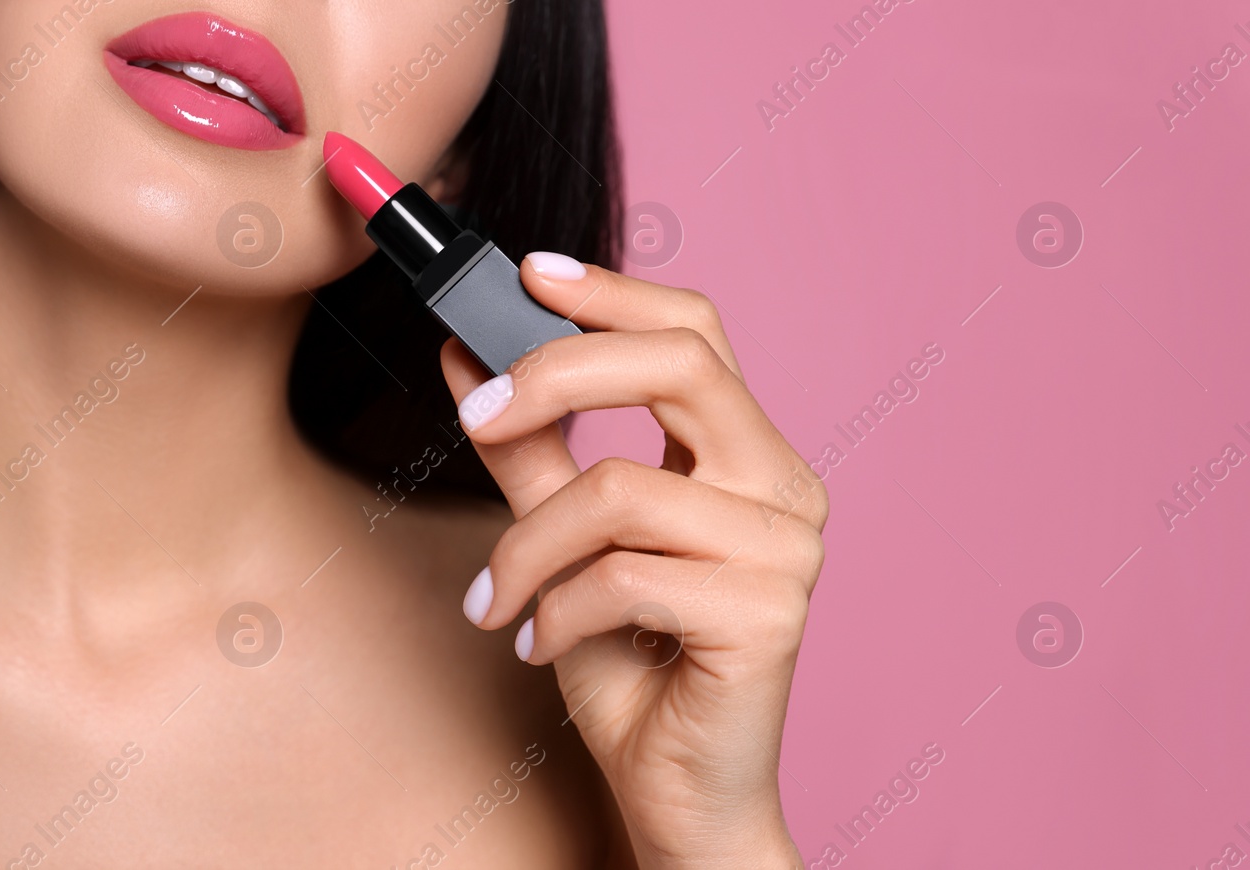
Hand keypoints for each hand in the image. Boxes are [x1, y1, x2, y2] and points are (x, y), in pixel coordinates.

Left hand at [441, 252, 826, 867]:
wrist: (676, 790)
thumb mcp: (562, 542)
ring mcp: (785, 549)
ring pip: (621, 490)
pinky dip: (557, 609)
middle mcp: (783, 487)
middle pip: (680, 365)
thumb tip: (465, 357)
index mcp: (746, 456)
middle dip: (558, 373)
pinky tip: (540, 643)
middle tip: (476, 413)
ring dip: (528, 548)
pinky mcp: (766, 613)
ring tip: (495, 602)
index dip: (613, 293)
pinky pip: (624, 574)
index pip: (695, 332)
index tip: (526, 272)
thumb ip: (527, 451)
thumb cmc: (630, 665)